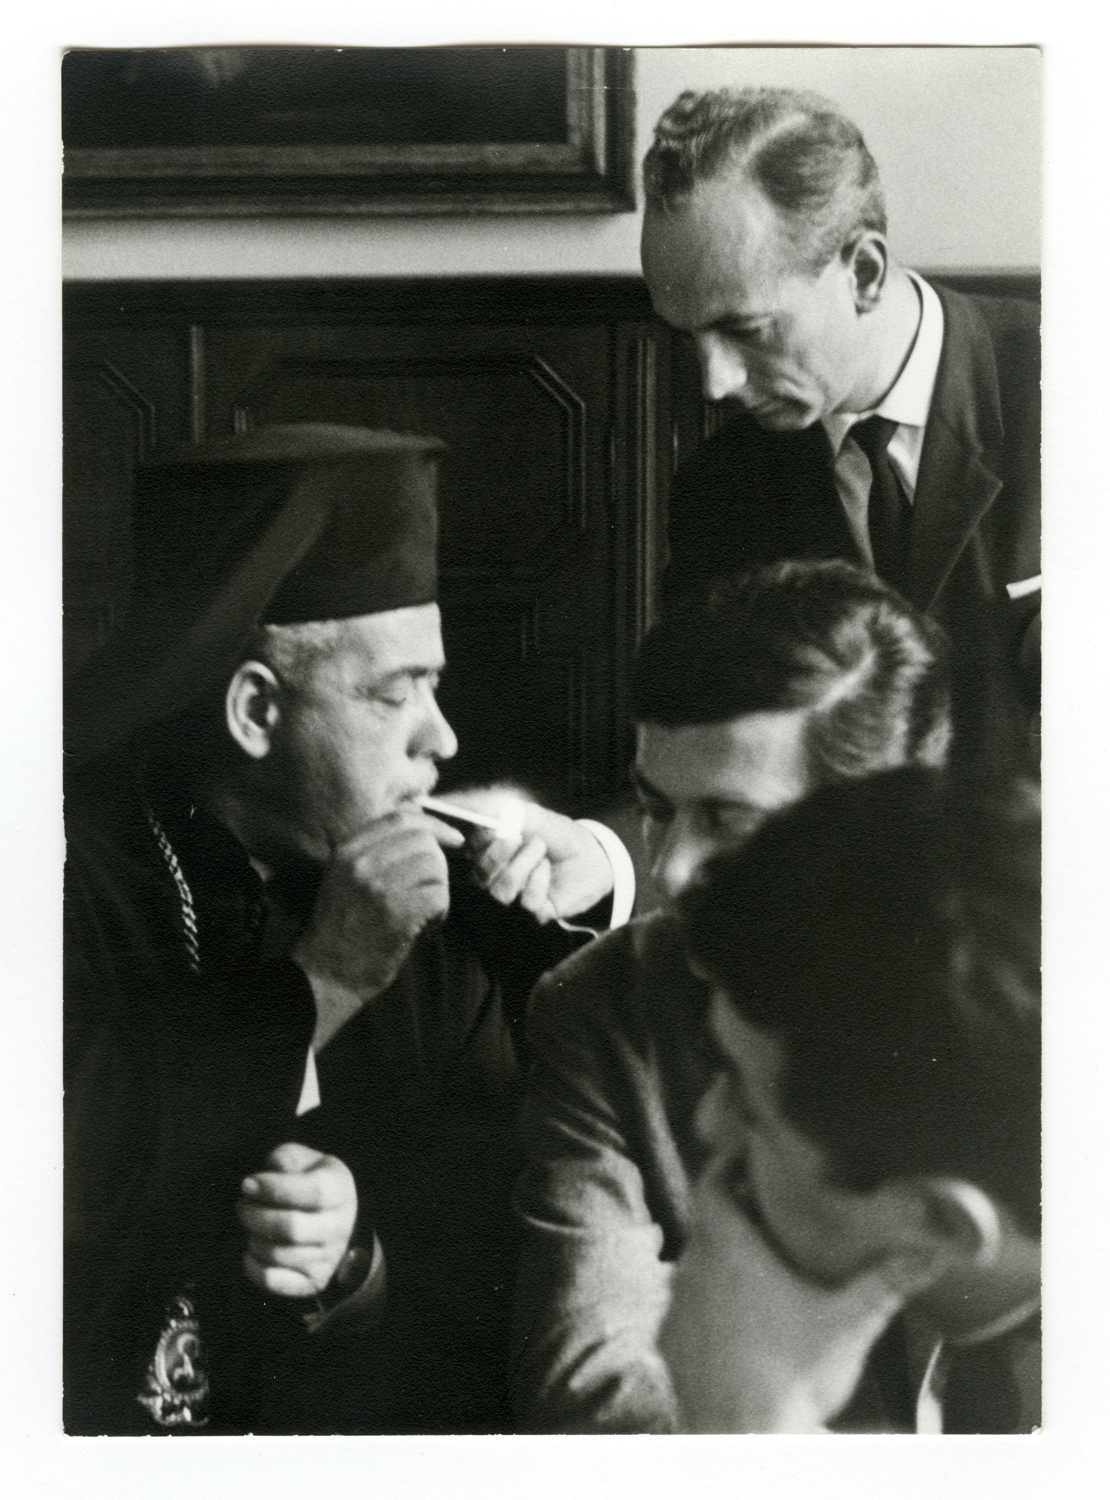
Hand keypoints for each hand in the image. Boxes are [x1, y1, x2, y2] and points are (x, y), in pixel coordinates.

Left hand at [236, 1142, 358, 1297]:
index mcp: (338, 1190)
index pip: (312, 1193)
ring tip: (250, 1226)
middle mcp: (338, 1227)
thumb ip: (287, 1158)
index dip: (273, 1188)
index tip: (248, 1184)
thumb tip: (273, 1170)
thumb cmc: (311, 1183)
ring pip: (277, 1255)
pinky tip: (251, 1251)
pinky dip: (254, 1268)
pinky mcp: (312, 1282)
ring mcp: (327, 1258)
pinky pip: (274, 1281)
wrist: (337, 1219)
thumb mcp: (305, 1160)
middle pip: (291, 1228)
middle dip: (255, 1216)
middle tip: (242, 1206)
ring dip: (253, 1238)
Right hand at [292, 808, 463, 1003]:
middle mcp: (361, 863)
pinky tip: (426, 925)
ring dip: (439, 890)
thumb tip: (425, 831)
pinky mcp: (396, 915)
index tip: (452, 838)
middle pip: (423, 841)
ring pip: (435, 868)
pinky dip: (440, 912)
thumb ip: (375, 851)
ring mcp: (378, 888)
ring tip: (424, 911)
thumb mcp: (344, 877)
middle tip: (433, 887)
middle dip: (439, 864)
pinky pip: (438, 897)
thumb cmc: (341, 928)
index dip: (434, 825)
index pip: (402, 818)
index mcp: (347, 850)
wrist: (324, 974)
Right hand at [445, 786, 613, 923]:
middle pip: (478, 876)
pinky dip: (538, 880)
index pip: (465, 854)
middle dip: (497, 854)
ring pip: (500, 892)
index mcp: (488, 854)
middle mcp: (495, 879)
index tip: (491, 828)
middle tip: (516, 836)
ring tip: (540, 849)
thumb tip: (463, 802)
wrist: (591, 853)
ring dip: (522, 865)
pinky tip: (547, 868)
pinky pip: (526, 902)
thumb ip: (498, 809)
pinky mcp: (534, 913)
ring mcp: (514, 898)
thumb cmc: (555, 833)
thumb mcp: (528, 814)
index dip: (475, 842)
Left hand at [659, 1165, 930, 1432]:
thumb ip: (888, 1281)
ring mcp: (676, 1307)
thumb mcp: (848, 1324)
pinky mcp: (671, 1343)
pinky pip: (685, 1307)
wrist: (740, 1441)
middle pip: (706, 1220)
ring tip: (760, 1263)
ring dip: (720, 1258)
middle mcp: (692, 1267)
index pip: (710, 1180)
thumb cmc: (789, 1377)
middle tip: (769, 1207)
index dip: (725, 1161)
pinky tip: (739, 1318)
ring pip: (695, 1263)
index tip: (747, 1154)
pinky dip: (708, 1302)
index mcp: (728, 1246)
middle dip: (735, 1210)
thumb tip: (932, 1252)